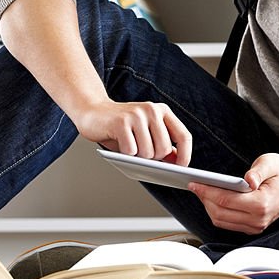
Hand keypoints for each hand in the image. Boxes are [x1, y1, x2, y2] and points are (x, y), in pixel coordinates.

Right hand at [73, 99, 192, 165]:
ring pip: (148, 152)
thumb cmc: (120, 127)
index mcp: (162, 111)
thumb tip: (178, 161)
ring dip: (138, 157)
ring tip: (130, 147)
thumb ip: (161, 143)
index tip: (182, 168)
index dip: (186, 155)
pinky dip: (125, 155)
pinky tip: (120, 145)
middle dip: (154, 159)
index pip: (183, 135)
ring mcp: (136, 115)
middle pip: (164, 149)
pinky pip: (131, 151)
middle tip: (141, 154)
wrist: (92, 111)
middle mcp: (151, 110)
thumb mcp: (145, 132)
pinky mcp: (121, 122)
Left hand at [188, 153, 278, 234]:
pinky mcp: (253, 228)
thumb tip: (248, 179)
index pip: (226, 201)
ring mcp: (256, 226)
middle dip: (204, 199)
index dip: (207, 192)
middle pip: (220, 214)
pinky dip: (217, 212)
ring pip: (222, 221)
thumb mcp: (270, 163)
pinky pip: (228, 223)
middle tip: (194, 185)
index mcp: (262, 204)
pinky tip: (211, 199)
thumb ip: (258, 171)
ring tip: (200, 191)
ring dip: (208, 207)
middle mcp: (259, 219)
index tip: (194, 183)